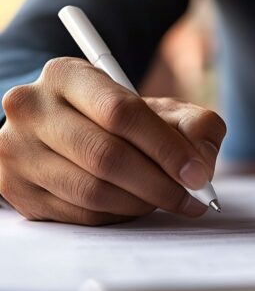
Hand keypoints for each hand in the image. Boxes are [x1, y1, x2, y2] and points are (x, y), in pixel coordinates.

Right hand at [0, 57, 225, 224]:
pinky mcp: (18, 189)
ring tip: (165, 199)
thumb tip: (201, 169)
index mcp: (67, 75)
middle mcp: (31, 108)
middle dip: (160, 184)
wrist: (69, 131)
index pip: (121, 113)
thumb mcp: (161, 109)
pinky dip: (119, 215)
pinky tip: (135, 204)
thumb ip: (195, 126)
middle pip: (106, 156)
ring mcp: (18, 150)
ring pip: (93, 191)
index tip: (198, 175)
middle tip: (192, 199)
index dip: (166, 148)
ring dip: (142, 203)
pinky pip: (81, 214)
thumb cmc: (121, 121)